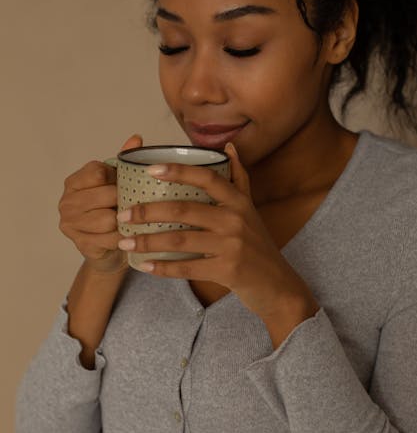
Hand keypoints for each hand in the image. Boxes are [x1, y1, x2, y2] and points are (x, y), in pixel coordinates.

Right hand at [58, 134, 142, 273]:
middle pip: (106, 195)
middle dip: (124, 201)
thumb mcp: (117, 184)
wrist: (109, 249)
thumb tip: (136, 138)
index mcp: (75, 181)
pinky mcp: (80, 244)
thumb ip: (124, 162)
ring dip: (125, 221)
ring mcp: (70, 224)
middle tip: (134, 206)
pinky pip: (110, 239)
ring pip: (108, 219)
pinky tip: (128, 236)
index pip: (99, 172)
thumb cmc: (113, 211)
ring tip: (131, 221)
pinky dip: (123, 238)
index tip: (125, 185)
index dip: (118, 179)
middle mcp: (67, 201)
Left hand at [117, 142, 317, 320]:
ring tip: (125, 241)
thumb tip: (229, 147)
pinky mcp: (227, 271)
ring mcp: (232, 246)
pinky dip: (162, 268)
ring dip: (148, 241)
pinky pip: (187, 267)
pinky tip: (144, 266)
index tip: (150, 170)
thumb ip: (239, 178)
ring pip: (180, 240)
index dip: (178, 171)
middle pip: (183, 210)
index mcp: (238, 201)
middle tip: (123, 214)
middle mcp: (236, 220)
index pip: (206, 178)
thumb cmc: (258, 246)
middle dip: (148, 211)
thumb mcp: (251, 210)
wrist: (278, 286)